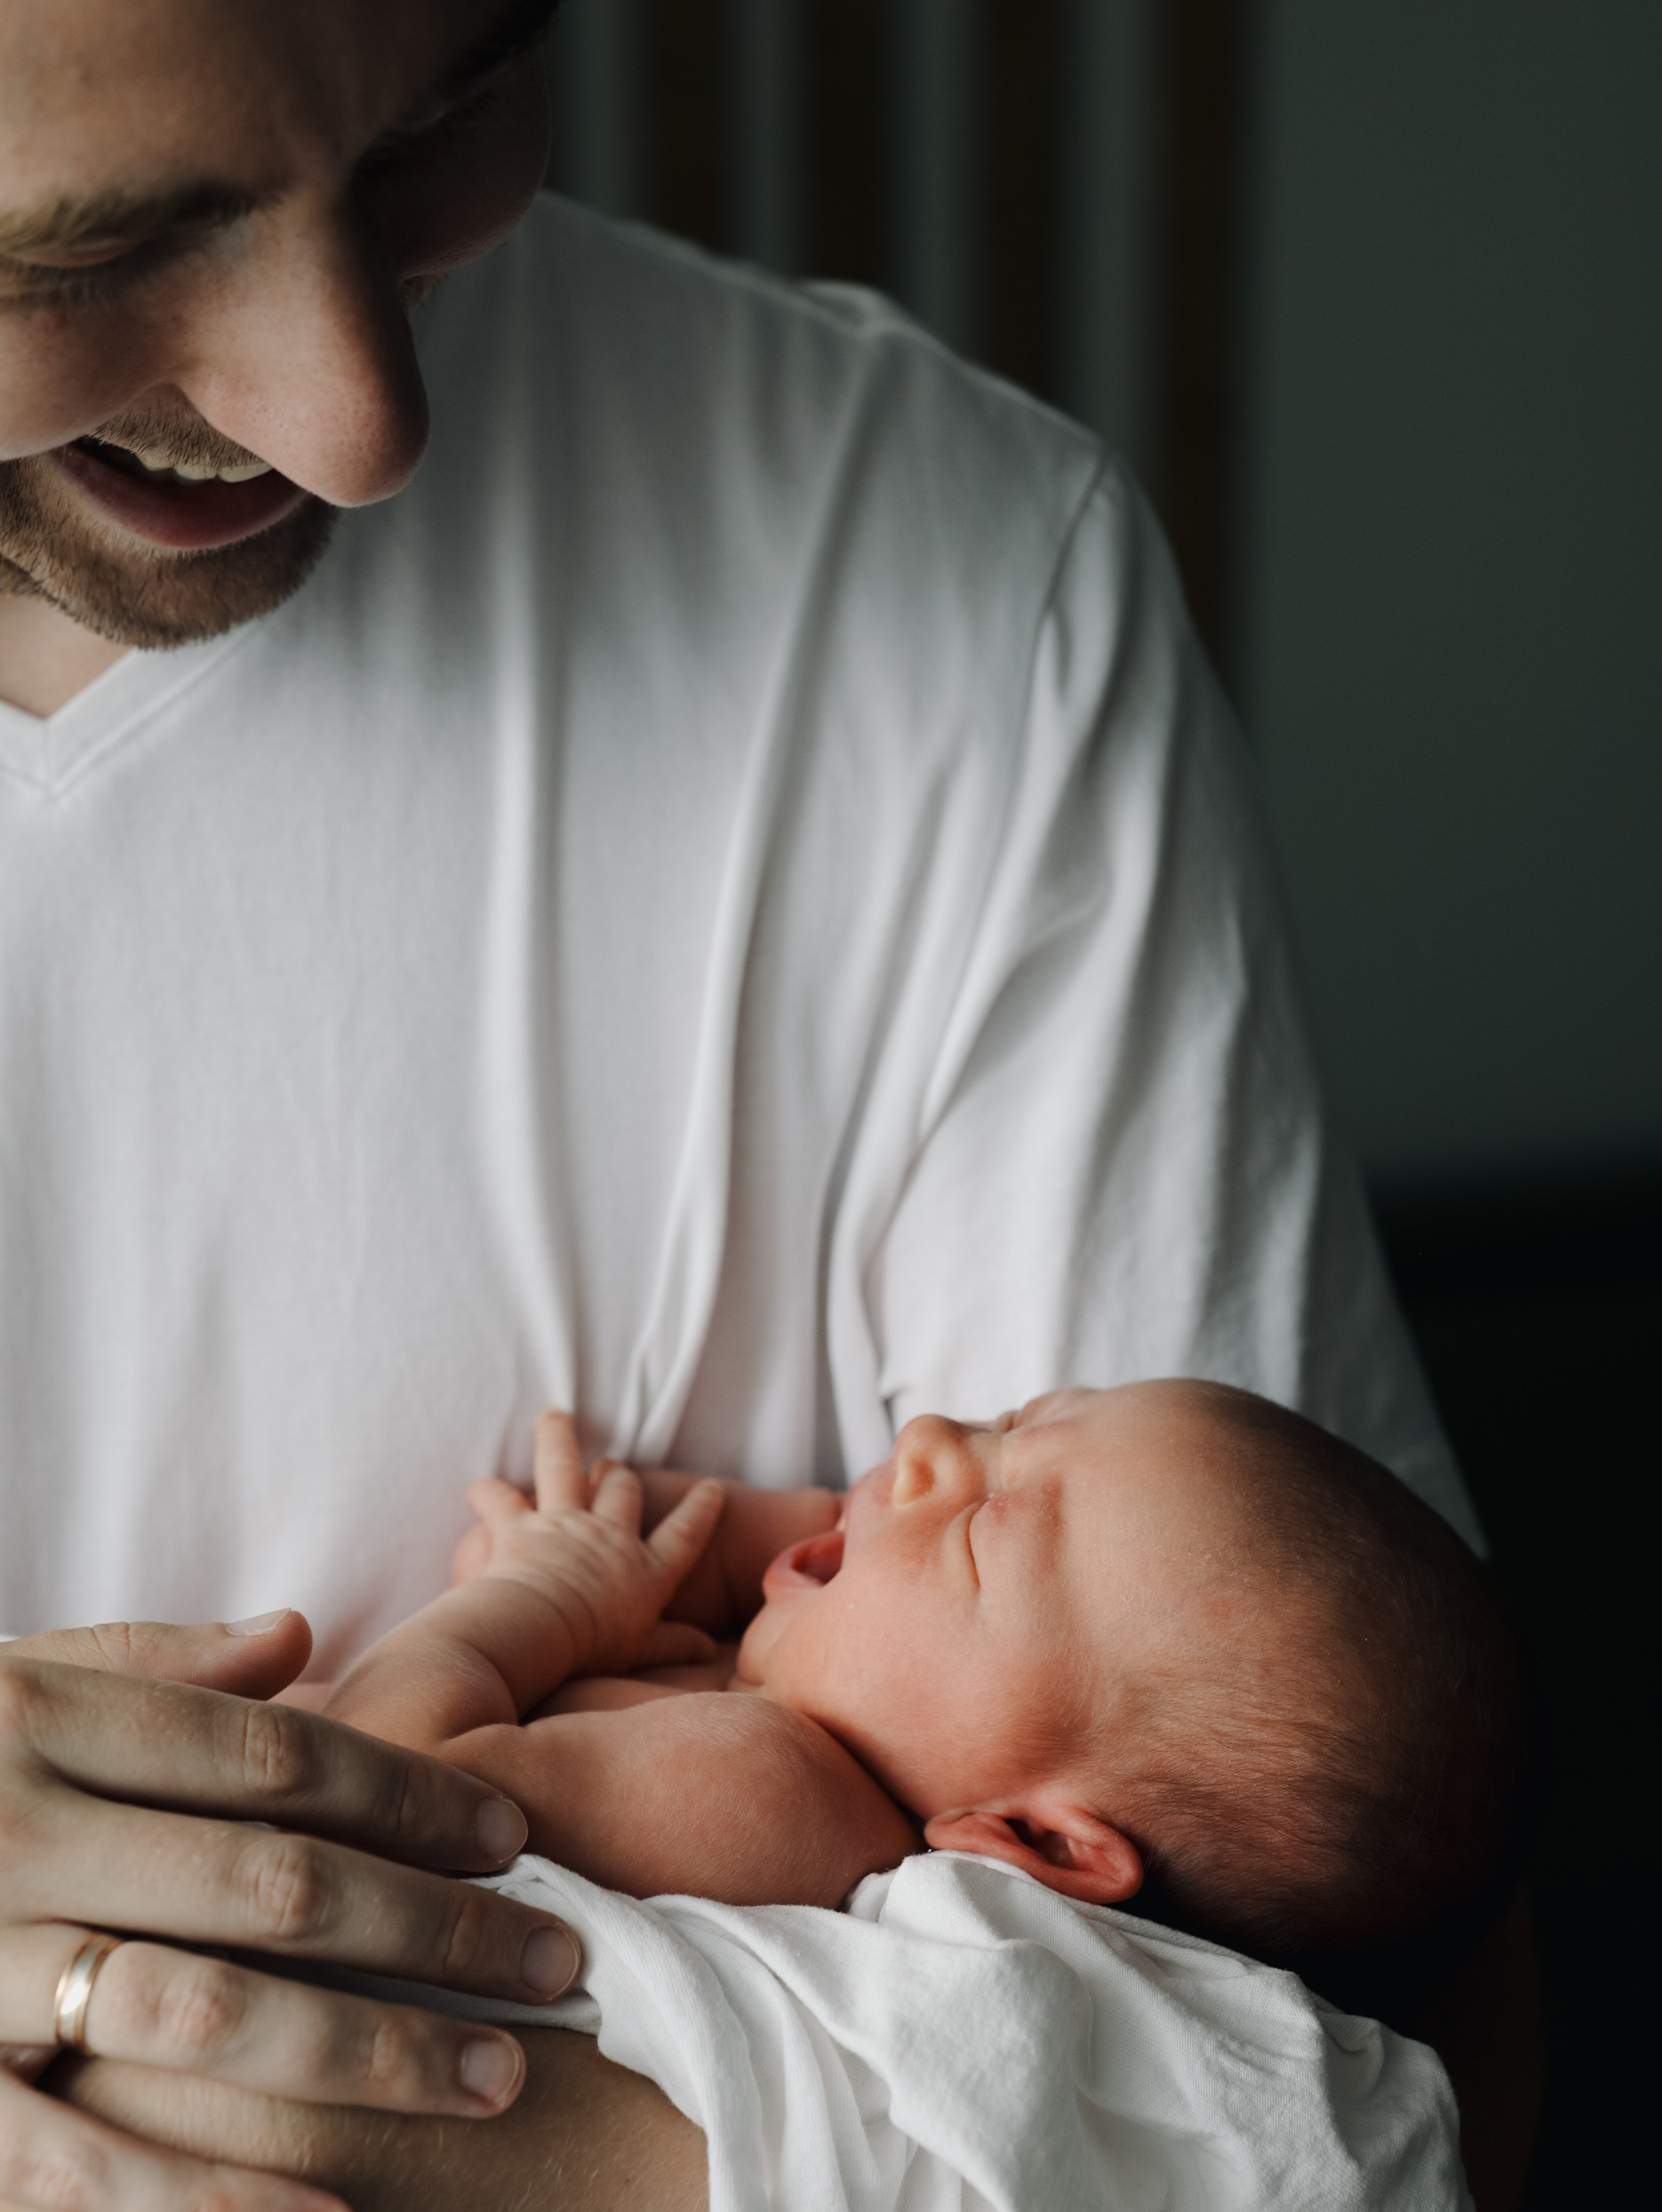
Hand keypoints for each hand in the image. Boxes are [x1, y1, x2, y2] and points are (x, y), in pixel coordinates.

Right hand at [0, 1615, 583, 2211]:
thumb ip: (141, 1668)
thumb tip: (298, 1640)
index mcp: (38, 1721)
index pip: (272, 1755)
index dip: (409, 1792)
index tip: (516, 1832)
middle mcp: (14, 1831)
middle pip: (274, 1877)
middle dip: (432, 1924)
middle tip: (562, 1961)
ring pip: (206, 2009)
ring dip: (365, 2051)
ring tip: (492, 2082)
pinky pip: (76, 2160)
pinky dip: (206, 2199)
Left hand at [461, 1411, 725, 1675]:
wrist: (542, 1628)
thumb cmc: (592, 1647)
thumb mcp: (640, 1650)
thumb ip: (673, 1645)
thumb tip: (709, 1652)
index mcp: (645, 1570)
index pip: (684, 1534)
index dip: (700, 1510)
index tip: (712, 1487)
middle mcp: (609, 1537)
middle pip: (622, 1492)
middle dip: (620, 1475)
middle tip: (614, 1465)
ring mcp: (564, 1524)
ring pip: (563, 1468)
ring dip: (558, 1439)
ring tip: (553, 1416)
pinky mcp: (520, 1525)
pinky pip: (501, 1500)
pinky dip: (487, 1492)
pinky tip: (478, 1487)